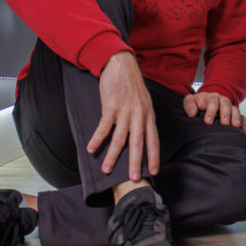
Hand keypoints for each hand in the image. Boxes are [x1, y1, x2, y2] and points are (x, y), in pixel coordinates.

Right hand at [86, 51, 158, 179]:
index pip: (153, 139)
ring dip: (112, 156)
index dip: (154, 156)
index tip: (154, 171)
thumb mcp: (145, 102)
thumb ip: (144, 119)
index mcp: (148, 115)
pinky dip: (97, 139)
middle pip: (138, 143)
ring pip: (120, 139)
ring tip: (106, 170)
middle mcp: (139, 115)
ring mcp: (125, 112)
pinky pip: (103, 127)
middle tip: (134, 179)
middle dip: (136, 162)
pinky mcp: (111, 107)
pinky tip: (91, 149)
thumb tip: (144, 136)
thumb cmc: (132, 85)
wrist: (121, 66)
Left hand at [183, 91, 245, 129]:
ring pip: (236, 110)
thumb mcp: (190, 101)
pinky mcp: (235, 114)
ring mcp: (230, 107)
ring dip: (236, 118)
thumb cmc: (198, 103)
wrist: (205, 102)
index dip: (211, 111)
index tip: (208, 121)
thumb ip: (189, 105)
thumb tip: (192, 113)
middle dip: (226, 114)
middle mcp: (223, 101)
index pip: (213, 102)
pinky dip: (243, 123)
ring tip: (235, 127)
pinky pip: (242, 117)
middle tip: (224, 123)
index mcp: (212, 97)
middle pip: (226, 105)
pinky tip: (243, 130)